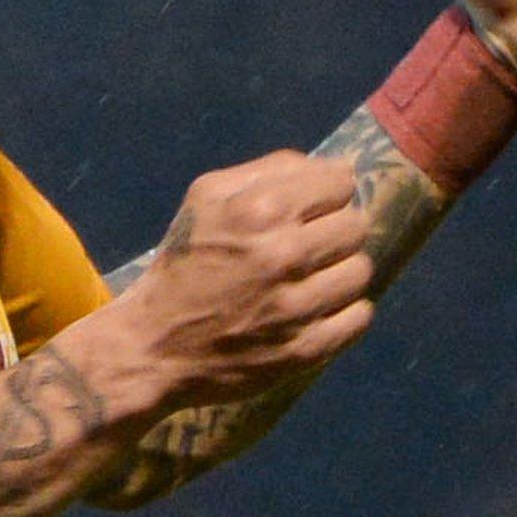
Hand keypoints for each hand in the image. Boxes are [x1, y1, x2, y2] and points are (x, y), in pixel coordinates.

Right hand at [110, 151, 373, 409]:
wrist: (156, 345)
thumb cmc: (184, 261)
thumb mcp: (205, 197)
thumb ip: (268, 171)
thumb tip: (335, 167)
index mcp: (257, 211)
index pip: (339, 183)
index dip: (328, 190)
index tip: (314, 205)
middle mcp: (283, 255)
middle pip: (355, 226)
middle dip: (336, 228)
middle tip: (310, 242)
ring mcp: (297, 307)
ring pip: (360, 271)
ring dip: (341, 270)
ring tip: (312, 277)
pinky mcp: (306, 349)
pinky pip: (359, 318)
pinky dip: (344, 311)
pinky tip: (316, 308)